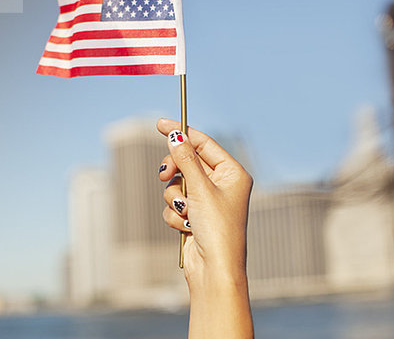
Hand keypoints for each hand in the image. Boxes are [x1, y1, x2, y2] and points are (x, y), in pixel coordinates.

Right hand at [157, 118, 252, 282]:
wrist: (213, 269)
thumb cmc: (218, 228)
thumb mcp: (200, 189)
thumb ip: (185, 160)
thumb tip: (175, 135)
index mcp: (232, 173)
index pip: (204, 143)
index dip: (183, 133)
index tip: (161, 124)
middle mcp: (221, 184)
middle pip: (187, 162)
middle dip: (174, 170)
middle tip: (164, 174)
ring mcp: (206, 200)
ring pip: (176, 184)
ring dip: (175, 198)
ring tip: (185, 211)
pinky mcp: (194, 215)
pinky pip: (174, 203)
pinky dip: (175, 214)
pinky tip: (187, 227)